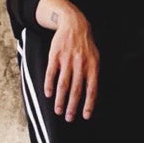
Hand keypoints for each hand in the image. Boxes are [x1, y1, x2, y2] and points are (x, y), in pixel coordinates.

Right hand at [37, 0, 99, 120]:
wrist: (74, 24)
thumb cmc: (86, 46)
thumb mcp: (95, 58)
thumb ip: (93, 75)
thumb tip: (91, 97)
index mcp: (92, 66)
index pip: (92, 89)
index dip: (88, 104)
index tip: (85, 116)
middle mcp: (80, 64)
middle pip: (76, 90)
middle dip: (72, 106)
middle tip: (69, 118)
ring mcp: (67, 60)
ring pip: (63, 84)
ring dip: (60, 99)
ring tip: (58, 111)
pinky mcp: (55, 55)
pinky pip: (51, 73)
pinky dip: (49, 84)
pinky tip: (48, 94)